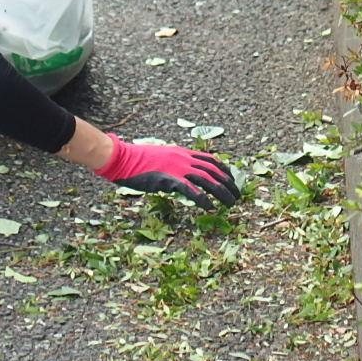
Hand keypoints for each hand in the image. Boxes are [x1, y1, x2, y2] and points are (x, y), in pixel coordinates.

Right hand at [94, 135, 238, 210]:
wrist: (123, 159)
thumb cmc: (138, 161)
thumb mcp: (161, 158)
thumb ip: (174, 164)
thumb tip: (181, 176)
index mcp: (182, 153)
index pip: (210, 160)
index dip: (224, 170)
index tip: (232, 180)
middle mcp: (184, 159)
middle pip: (214, 170)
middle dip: (228, 183)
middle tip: (237, 195)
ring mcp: (178, 168)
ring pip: (208, 180)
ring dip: (222, 193)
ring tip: (231, 204)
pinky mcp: (170, 180)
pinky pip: (191, 190)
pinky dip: (203, 199)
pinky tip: (210, 207)